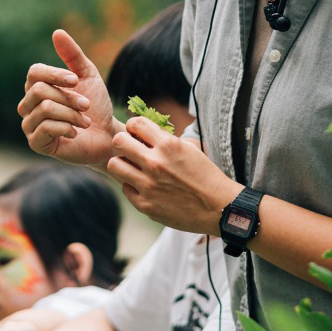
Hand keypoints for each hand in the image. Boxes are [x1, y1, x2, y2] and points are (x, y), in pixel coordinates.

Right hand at [18, 30, 120, 167]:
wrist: (105, 136)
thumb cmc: (95, 105)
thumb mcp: (88, 75)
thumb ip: (72, 55)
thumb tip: (57, 32)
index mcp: (38, 86)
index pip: (34, 72)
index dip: (55, 74)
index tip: (76, 80)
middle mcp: (28, 104)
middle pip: (39, 90)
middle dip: (68, 97)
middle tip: (86, 105)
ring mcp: (30, 125)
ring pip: (44, 109)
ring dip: (71, 113)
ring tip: (84, 120)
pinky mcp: (35, 143)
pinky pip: (45, 128)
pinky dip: (66, 127)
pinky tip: (75, 132)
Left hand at [107, 119, 240, 233]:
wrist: (217, 206)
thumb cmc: (204, 174)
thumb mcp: (188, 148)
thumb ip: (165, 140)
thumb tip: (145, 133)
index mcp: (168, 145)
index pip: (136, 123)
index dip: (133, 126)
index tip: (136, 132)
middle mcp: (155, 163)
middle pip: (118, 142)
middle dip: (122, 142)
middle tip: (129, 148)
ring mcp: (148, 185)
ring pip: (114, 165)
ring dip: (122, 164)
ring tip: (132, 167)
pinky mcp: (145, 205)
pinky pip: (125, 188)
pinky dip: (131, 185)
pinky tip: (143, 185)